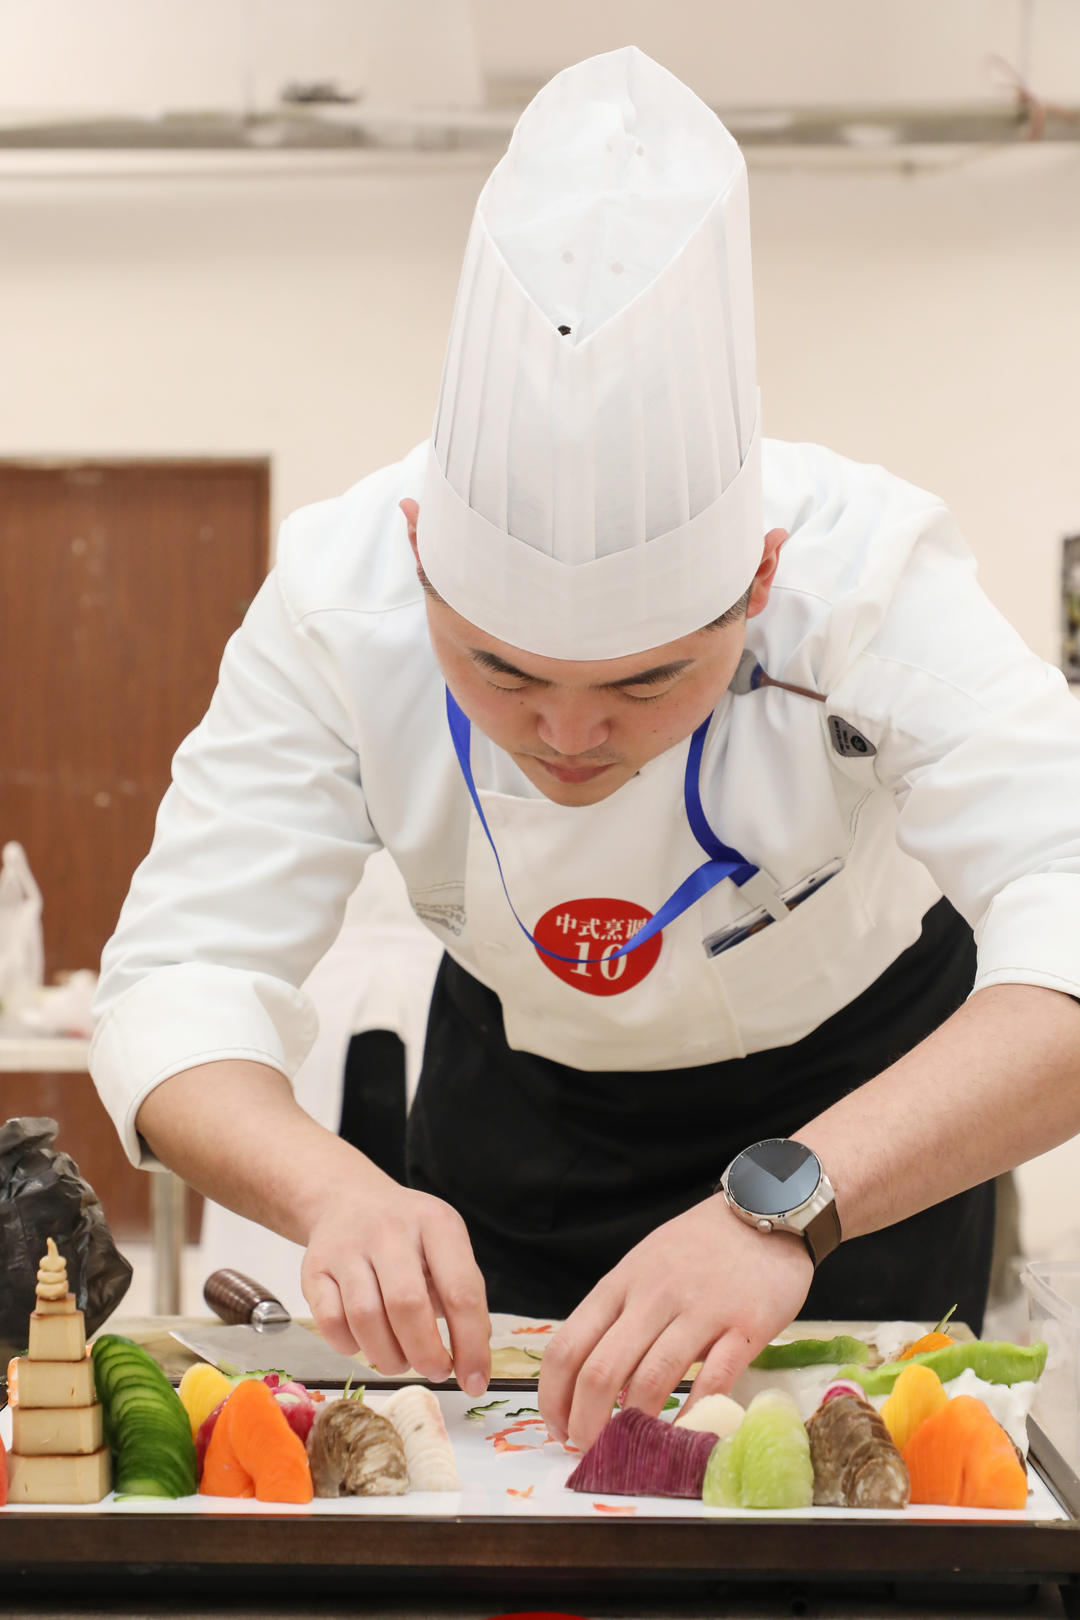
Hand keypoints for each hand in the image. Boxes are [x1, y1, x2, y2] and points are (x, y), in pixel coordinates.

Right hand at [300, 1168, 491, 1397]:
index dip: (471, 1344)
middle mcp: (389, 1229)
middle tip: (435, 1371)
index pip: (461, 1290)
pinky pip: (330, 1323)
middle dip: (426, 1354)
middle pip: (407, 1305)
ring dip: (388, 1357)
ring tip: (401, 1360)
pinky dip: (351, 1346)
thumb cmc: (407, 1235)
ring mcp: (347, 1246)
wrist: (348, 1199)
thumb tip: (473, 1359)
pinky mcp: (314, 1268)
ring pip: (365, 1318)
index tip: (475, 1382)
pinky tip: (366, 1342)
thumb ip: (462, 1295)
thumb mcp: (445, 1246)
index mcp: (435, 1222)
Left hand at [537, 1196, 813, 1449]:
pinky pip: (714, 1380)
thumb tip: (593, 1380)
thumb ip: (619, 1314)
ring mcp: (700, 1310)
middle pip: (601, 1371)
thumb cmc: (698, 1245)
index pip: (568, 1346)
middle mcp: (653, 1297)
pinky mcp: (745, 1325)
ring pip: (651, 1380)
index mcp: (620, 1284)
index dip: (553, 1397)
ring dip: (635, 1426)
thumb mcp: (643, 1265)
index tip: (557, 1427)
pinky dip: (695, 1415)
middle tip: (589, 1451)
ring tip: (632, 1449)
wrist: (765, 1209)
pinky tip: (687, 1432)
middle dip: (586, 1423)